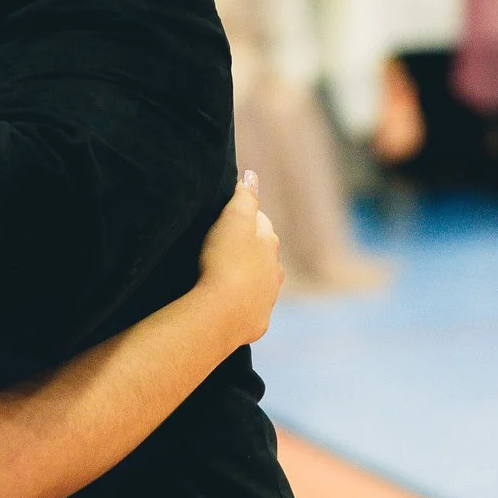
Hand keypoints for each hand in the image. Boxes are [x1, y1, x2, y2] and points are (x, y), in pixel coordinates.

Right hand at [197, 172, 283, 345]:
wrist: (223, 313)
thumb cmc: (224, 261)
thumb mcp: (233, 219)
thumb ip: (245, 196)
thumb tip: (252, 175)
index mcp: (269, 243)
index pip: (260, 222)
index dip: (244, 218)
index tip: (227, 218)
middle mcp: (274, 271)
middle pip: (263, 254)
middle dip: (249, 249)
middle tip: (223, 248)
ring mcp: (267, 298)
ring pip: (260, 282)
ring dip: (248, 278)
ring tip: (225, 277)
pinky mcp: (256, 322)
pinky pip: (250, 309)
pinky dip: (241, 304)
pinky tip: (226, 304)